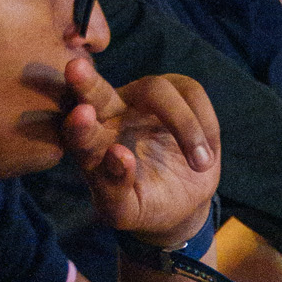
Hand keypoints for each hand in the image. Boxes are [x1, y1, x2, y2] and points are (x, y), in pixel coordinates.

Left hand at [60, 59, 221, 243]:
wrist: (181, 201)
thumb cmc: (144, 206)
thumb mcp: (126, 210)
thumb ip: (115, 189)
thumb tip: (119, 156)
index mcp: (92, 143)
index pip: (77, 130)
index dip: (79, 124)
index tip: (82, 116)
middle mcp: (111, 113)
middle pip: (97, 92)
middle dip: (87, 82)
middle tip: (75, 70)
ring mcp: (143, 98)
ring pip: (158, 90)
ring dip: (184, 126)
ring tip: (200, 165)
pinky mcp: (177, 92)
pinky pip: (192, 94)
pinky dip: (204, 125)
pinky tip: (206, 154)